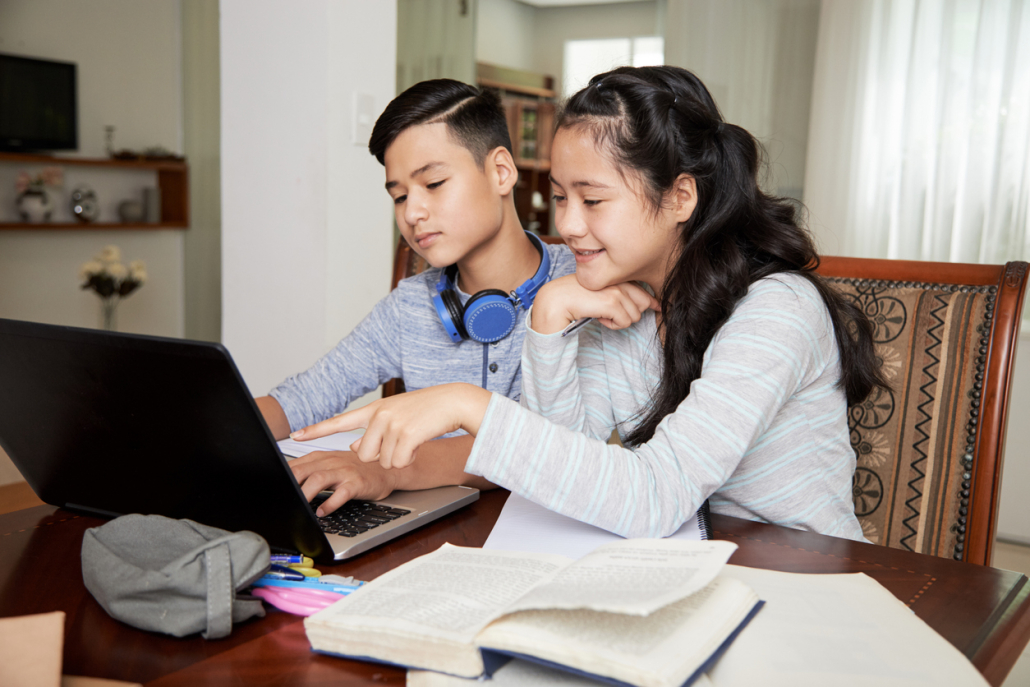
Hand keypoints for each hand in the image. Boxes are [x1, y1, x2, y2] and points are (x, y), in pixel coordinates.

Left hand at [288, 450, 397, 515]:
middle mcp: (331, 462)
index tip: (272, 488)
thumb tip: (286, 483)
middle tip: (281, 498)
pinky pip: (341, 493)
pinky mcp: (357, 483)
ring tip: (298, 506)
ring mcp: (344, 472)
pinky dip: (330, 504)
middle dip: (289, 483)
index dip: (281, 477)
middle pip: (303, 470)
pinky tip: (323, 513)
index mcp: (321, 457)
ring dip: (306, 493)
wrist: (385, 470)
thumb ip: (310, 471)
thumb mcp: (331, 466)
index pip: (295, 465)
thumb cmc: (356, 469)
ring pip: (319, 479)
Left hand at [290, 383, 492, 468]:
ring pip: (383, 461)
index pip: (338, 421)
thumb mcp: (396, 416)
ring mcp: (392, 423)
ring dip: (398, 458)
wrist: (452, 401)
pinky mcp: (406, 434)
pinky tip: (419, 444)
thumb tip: (355, 448)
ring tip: (412, 439)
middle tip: (400, 441)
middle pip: (365, 455)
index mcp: (374, 409)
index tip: (295, 437)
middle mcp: (379, 414)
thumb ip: (374, 430)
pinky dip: (410, 459)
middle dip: (382, 456)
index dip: (316, 430)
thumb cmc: (426, 410)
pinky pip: (398, 462)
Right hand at [530, 274, 659, 334]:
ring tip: (602, 314)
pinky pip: (624, 322)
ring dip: (619, 321)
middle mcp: (619, 280)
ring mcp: (615, 289)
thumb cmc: (577, 299)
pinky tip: (599, 318)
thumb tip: (650, 305)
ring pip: (635, 316)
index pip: (645, 292)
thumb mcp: (602, 294)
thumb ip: (622, 296)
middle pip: (644, 304)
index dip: (651, 303)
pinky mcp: (611, 301)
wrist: (556, 301)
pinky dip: (612, 325)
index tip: (659, 308)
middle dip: (630, 313)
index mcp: (618, 275)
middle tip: (610, 313)